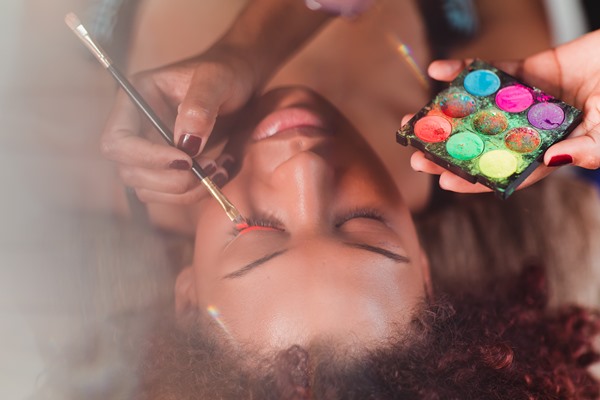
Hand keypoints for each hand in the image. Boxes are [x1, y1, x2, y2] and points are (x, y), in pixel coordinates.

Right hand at [101, 48, 256, 204]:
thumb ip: (200, 106)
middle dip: (172, 180)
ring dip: (186, 191)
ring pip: (149, 189)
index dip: (146, 157)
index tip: (187, 160)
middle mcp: (136, 127)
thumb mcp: (216, 79)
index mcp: (136, 99)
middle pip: (130, 172)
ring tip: (219, 170)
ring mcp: (150, 150)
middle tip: (211, 168)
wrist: (241, 83)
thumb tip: (186, 144)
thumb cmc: (226, 73)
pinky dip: (195, 192)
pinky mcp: (168, 167)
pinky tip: (220, 172)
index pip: (116, 141)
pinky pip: (170, 194)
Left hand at [410, 30, 599, 193]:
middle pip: (484, 145)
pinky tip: (439, 70)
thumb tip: (554, 158)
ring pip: (479, 111)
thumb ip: (590, 148)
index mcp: (550, 150)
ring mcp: (525, 103)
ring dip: (447, 115)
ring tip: (414, 120)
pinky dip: (466, 70)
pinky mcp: (525, 72)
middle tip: (417, 157)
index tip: (444, 181)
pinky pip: (491, 71)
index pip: (507, 170)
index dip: (476, 178)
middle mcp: (531, 130)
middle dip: (449, 152)